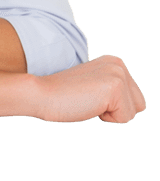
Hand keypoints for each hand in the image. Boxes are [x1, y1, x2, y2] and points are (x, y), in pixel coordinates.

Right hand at [31, 55, 146, 122]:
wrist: (41, 94)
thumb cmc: (62, 95)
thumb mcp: (93, 85)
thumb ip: (110, 88)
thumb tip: (130, 105)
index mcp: (114, 62)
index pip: (134, 98)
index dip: (111, 104)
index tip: (87, 95)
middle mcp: (119, 64)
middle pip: (138, 104)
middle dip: (116, 109)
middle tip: (88, 99)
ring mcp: (118, 75)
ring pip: (133, 112)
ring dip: (111, 114)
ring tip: (88, 101)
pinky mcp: (115, 88)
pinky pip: (125, 118)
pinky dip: (106, 119)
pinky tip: (88, 105)